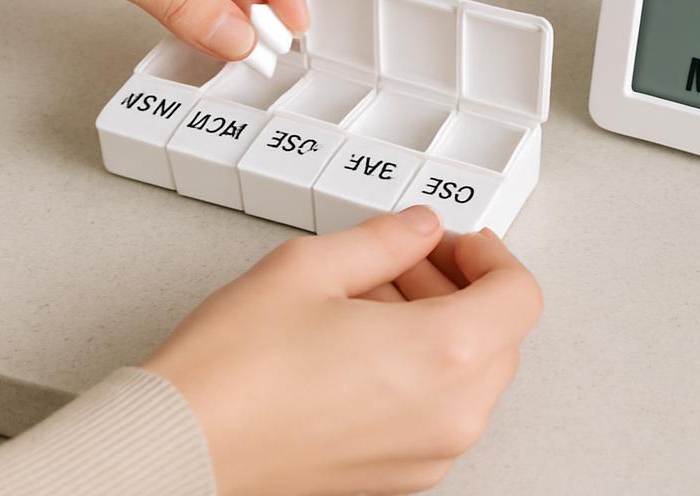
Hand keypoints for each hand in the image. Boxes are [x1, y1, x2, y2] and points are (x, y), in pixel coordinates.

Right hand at [144, 207, 542, 495]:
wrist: (180, 450)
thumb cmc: (234, 371)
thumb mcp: (312, 266)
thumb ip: (386, 239)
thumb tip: (419, 228)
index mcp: (442, 356)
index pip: (519, 295)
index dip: (490, 254)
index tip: (453, 241)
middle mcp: (447, 416)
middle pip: (500, 335)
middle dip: (460, 285)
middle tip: (407, 259)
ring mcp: (424, 455)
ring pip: (471, 374)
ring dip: (439, 324)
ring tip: (370, 297)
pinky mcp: (396, 477)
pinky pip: (438, 411)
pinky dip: (421, 368)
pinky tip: (361, 342)